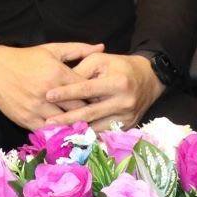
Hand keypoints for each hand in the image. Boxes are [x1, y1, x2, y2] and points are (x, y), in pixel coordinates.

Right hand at [0, 42, 105, 130]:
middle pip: (78, 107)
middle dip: (89, 111)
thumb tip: (102, 47)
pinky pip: (47, 130)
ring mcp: (37, 107)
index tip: (104, 98)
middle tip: (99, 114)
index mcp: (57, 73)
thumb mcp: (52, 49)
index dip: (96, 94)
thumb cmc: (26, 58)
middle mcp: (49, 91)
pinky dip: (57, 131)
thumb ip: (78, 49)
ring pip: (64, 121)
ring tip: (86, 125)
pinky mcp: (26, 118)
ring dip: (75, 124)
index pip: (85, 89)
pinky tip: (66, 132)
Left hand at [41, 52, 163, 130]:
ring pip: (96, 127)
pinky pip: (104, 132)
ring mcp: (126, 117)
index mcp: (117, 83)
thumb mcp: (101, 60)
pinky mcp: (127, 126)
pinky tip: (75, 136)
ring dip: (76, 130)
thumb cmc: (119, 66)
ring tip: (57, 132)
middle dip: (67, 118)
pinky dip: (89, 135)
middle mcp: (123, 102)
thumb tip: (62, 84)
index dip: (67, 93)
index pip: (87, 89)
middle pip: (90, 113)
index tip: (49, 95)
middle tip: (48, 122)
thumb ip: (81, 70)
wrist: (148, 79)